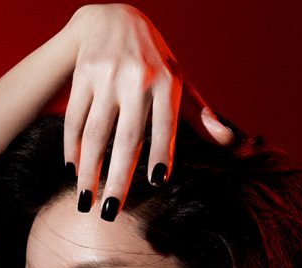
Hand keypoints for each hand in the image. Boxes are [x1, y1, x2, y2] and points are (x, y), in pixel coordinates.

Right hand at [63, 3, 232, 216]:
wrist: (114, 16)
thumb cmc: (154, 60)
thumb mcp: (180, 81)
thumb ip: (200, 116)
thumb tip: (229, 142)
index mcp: (166, 82)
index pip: (165, 125)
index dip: (161, 152)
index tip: (156, 182)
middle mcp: (137, 78)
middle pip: (127, 138)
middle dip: (117, 177)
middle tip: (111, 213)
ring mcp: (107, 75)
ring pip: (95, 132)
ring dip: (88, 171)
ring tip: (85, 201)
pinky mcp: (83, 74)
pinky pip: (75, 118)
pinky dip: (71, 147)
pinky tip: (73, 171)